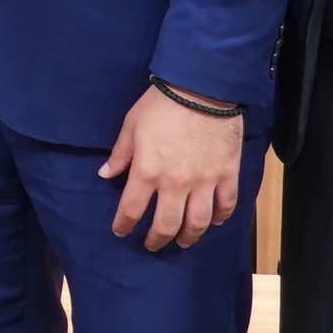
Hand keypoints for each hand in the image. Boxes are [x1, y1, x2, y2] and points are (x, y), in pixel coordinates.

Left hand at [99, 83, 241, 248]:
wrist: (202, 88)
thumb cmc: (161, 104)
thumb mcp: (131, 125)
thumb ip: (120, 154)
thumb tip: (105, 174)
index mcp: (147, 172)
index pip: (131, 209)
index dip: (123, 225)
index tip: (120, 231)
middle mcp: (175, 183)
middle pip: (166, 224)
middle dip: (157, 239)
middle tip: (153, 244)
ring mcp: (204, 181)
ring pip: (198, 222)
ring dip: (189, 236)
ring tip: (184, 241)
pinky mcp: (227, 173)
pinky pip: (227, 204)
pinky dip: (222, 217)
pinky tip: (216, 222)